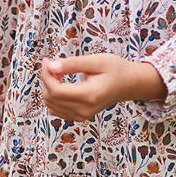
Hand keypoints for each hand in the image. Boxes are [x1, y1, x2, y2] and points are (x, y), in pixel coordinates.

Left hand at [39, 53, 166, 121]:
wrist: (130, 83)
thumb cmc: (115, 69)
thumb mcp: (96, 61)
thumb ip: (72, 64)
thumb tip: (51, 65)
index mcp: (89, 96)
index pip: (56, 91)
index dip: (46, 75)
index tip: (46, 60)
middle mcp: (84, 110)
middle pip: (51, 99)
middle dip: (46, 80)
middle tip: (52, 63)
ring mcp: (82, 116)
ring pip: (52, 106)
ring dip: (49, 88)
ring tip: (58, 72)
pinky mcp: (81, 116)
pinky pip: (58, 110)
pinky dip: (54, 97)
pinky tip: (61, 83)